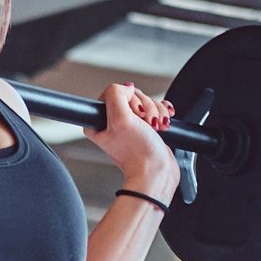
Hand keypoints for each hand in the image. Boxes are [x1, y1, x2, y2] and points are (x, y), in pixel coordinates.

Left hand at [84, 81, 179, 201]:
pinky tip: (163, 123)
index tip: (134, 113)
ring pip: (145, 102)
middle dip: (145, 107)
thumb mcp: (120, 119)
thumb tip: (126, 87)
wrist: (156, 172)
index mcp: (98, 121)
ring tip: (156, 127)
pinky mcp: (145, 127)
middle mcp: (112, 123)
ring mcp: (130, 125)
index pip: (113, 93)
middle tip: (146, 122)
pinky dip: (162, 113)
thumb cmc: (138, 153)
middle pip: (131, 96)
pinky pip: (155, 109)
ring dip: (155, 112)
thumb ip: (116, 95)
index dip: (127, 99)